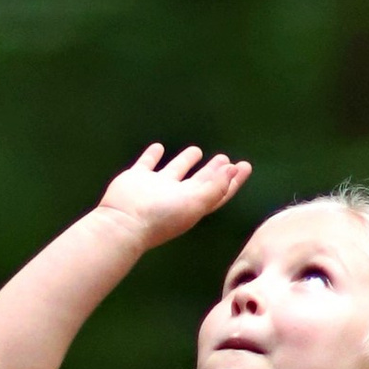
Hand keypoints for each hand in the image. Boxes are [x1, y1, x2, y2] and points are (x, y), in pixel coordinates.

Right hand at [97, 143, 250, 248]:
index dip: (232, 180)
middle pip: (199, 181)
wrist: (124, 221)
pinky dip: (153, 155)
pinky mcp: (137, 178)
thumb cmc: (162, 215)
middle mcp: (177, 196)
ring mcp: (156, 187)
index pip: (218, 190)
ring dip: (185, 161)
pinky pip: (147, 163)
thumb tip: (233, 169)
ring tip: (197, 150)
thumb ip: (216, 186)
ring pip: (175, 171)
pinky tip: (158, 147)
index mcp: (194, 203)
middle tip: (224, 158)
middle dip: (213, 171)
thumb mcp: (196, 203)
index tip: (244, 165)